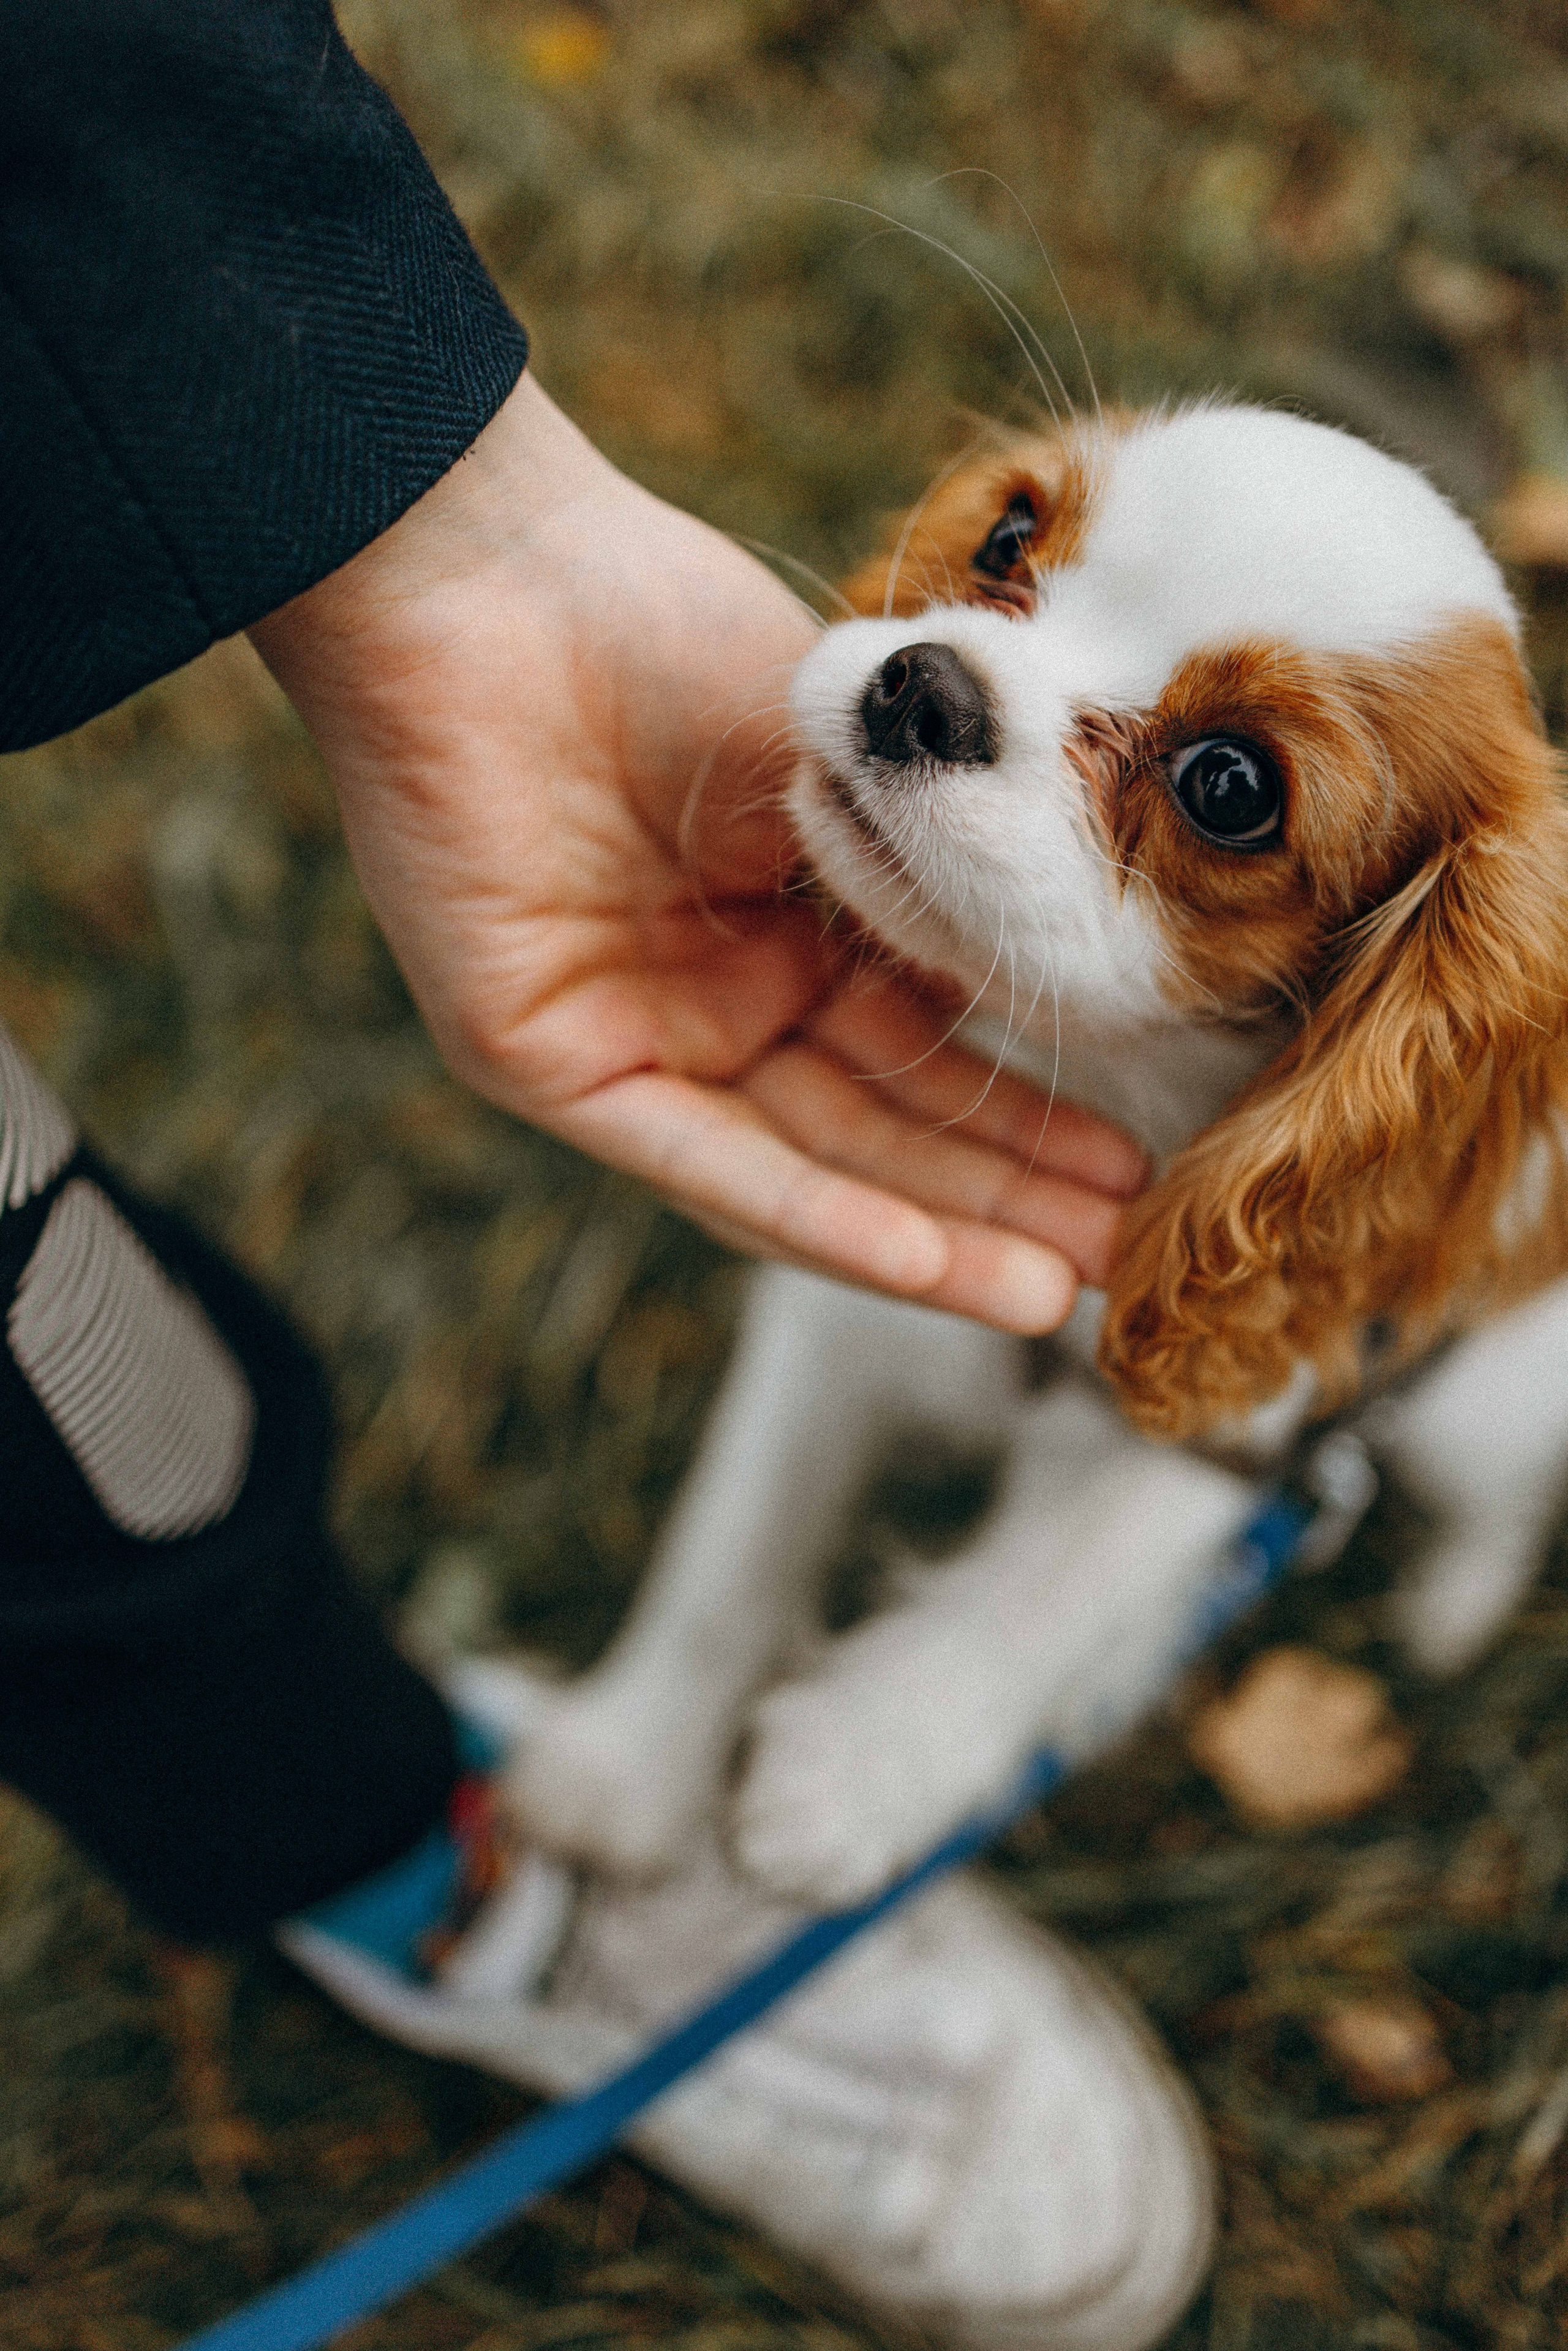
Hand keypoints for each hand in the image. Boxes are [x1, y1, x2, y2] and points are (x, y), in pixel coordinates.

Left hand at [250, 374, 1144, 1329]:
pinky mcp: (546, 1059)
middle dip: (998, 1202)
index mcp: (784, 917)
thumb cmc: (664, 633)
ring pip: (801, 1162)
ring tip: (1056, 1297)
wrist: (493, 578)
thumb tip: (1043, 1008)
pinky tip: (921, 1265)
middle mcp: (711, 992)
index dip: (1023, 1119)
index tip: (1133, 1169)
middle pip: (873, 1127)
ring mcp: (631, 1031)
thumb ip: (931, 899)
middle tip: (1119, 1266)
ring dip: (928, 1236)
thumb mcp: (850, 774)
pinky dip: (812, 1214)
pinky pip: (698, 1158)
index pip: (920, 1051)